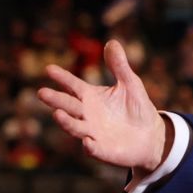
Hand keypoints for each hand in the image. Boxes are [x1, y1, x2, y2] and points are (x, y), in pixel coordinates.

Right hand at [37, 40, 168, 172]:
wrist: (151, 135)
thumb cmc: (137, 107)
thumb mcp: (130, 84)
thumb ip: (119, 66)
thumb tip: (112, 42)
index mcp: (90, 97)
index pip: (72, 85)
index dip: (62, 78)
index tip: (49, 69)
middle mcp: (86, 114)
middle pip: (68, 106)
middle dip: (55, 100)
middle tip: (42, 93)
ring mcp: (92, 133)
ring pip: (75, 127)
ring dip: (66, 122)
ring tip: (57, 114)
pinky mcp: (102, 149)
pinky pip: (93, 149)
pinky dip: (89, 146)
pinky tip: (87, 142)